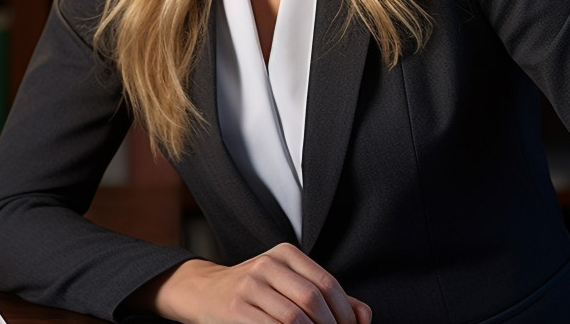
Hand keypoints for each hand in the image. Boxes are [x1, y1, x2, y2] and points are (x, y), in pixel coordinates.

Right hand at [140, 242, 371, 323]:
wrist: (204, 293)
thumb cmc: (255, 292)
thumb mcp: (289, 283)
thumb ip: (328, 297)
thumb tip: (364, 317)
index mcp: (285, 253)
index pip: (327, 282)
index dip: (345, 312)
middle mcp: (267, 263)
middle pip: (312, 299)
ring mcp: (249, 285)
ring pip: (294, 317)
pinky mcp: (235, 308)